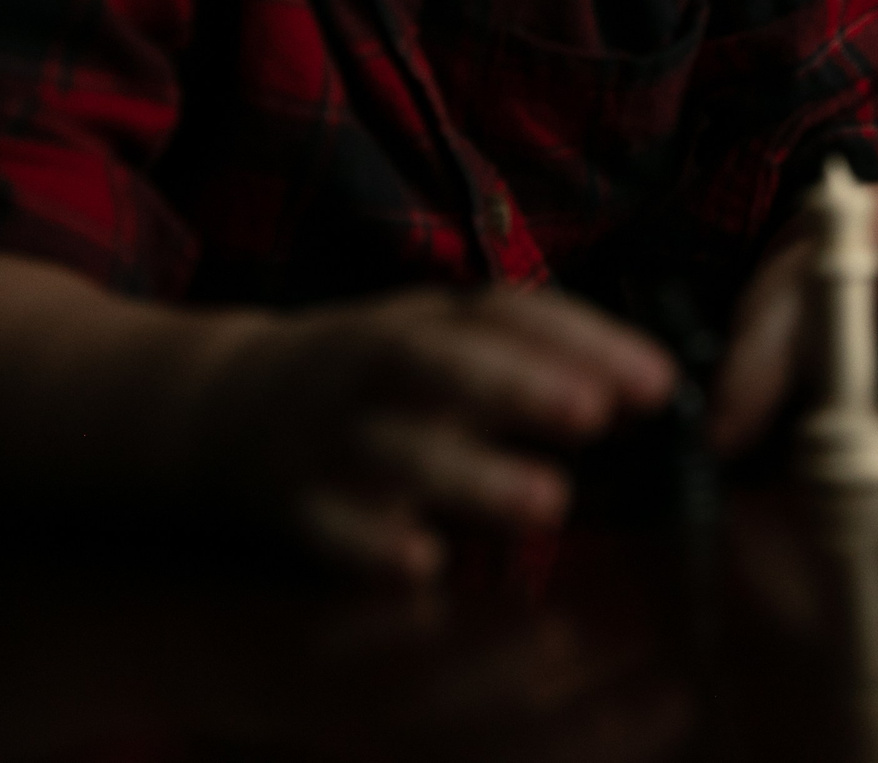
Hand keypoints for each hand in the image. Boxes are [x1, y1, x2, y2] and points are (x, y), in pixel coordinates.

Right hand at [197, 287, 676, 579]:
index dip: (583, 341)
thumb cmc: (373, 378)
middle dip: (521, 385)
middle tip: (597, 415)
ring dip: (473, 475)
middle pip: (442, 363)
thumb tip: (656, 388)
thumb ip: (536, 361)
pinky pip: (326, 526)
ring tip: (551, 503)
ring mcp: (327, 433)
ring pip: (397, 449)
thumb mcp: (444, 344)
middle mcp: (374, 368)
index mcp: (425, 322)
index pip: (507, 315)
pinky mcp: (286, 502)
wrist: (218, 405)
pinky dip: (372, 544)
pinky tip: (426, 562)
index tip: (659, 380)